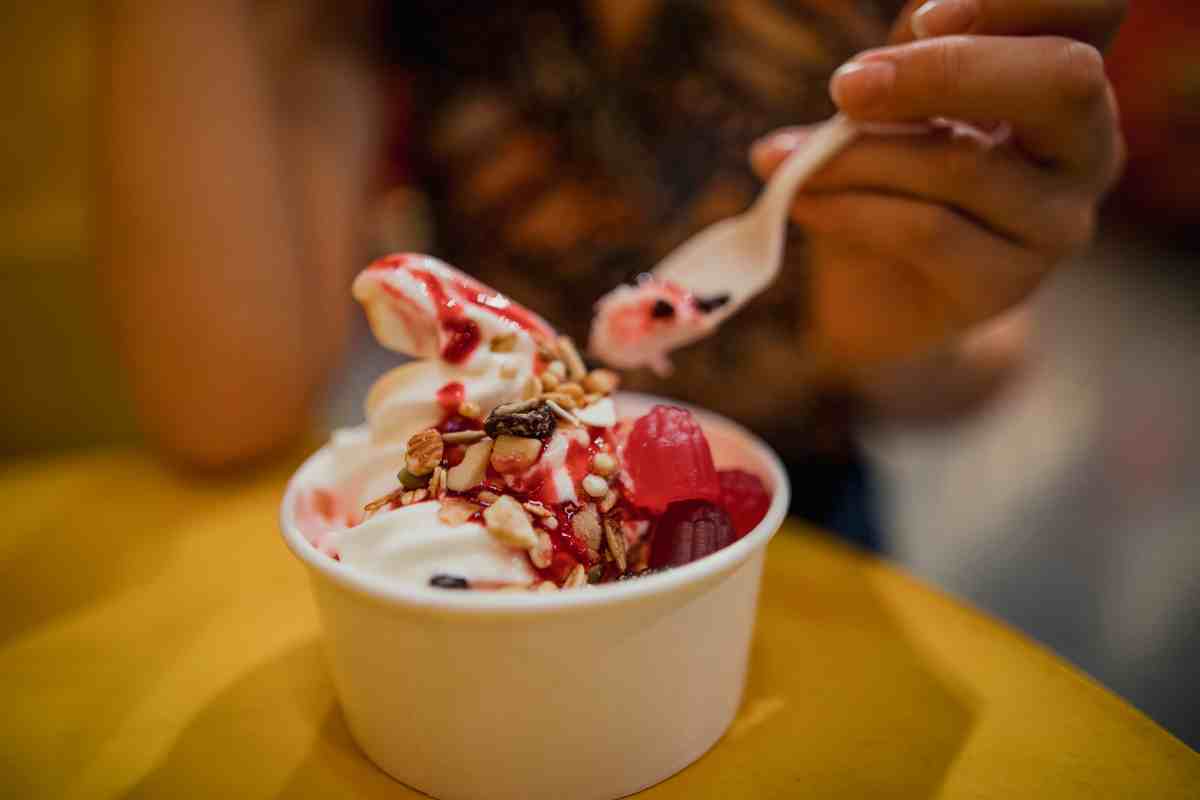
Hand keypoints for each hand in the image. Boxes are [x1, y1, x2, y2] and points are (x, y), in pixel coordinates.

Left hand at [751, 4, 1124, 374]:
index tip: (927, 16)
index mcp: (1063, 75)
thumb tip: (869, 62)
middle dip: (944, 72)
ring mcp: (1057, 221)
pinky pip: (926, 231)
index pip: (1094, 5)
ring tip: (779, 157)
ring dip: (853, 156)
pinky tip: (801, 200)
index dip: (1020, 0)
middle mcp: (1087, 145)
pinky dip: (847, 209)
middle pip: (1061, 80)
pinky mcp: (1008, 284)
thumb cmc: (887, 175)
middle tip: (846, 85)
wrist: (871, 294)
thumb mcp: (895, 96)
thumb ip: (908, 54)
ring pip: (962, 165)